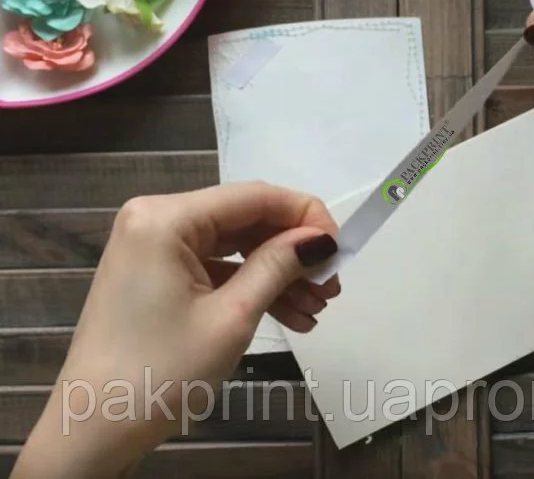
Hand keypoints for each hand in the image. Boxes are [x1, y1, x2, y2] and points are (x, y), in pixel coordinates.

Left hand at [12, 182, 340, 478]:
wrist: (96, 430)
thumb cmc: (162, 371)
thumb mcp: (232, 317)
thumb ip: (278, 266)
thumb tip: (321, 240)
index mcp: (166, 218)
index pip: (254, 197)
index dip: (305, 216)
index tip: (342, 248)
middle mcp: (157, 220)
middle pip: (245, 221)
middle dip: (293, 254)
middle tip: (331, 287)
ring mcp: (154, 249)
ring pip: (235, 248)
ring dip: (278, 276)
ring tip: (316, 309)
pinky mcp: (157, 275)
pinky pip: (216, 270)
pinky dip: (250, 289)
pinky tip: (289, 316)